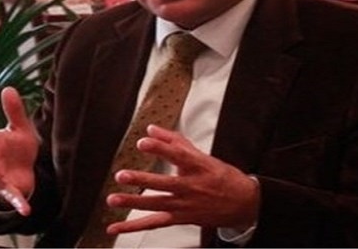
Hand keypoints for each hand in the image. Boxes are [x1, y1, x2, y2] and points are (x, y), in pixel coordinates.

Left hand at [105, 125, 259, 234]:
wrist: (243, 204)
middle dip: (142, 180)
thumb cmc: (222, 177)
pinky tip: (115, 228)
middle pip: (165, 183)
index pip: (179, 155)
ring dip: (133, 203)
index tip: (145, 141)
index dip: (162, 148)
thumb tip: (151, 129)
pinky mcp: (181, 219)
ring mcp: (185, 205)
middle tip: (122, 175)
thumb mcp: (203, 156)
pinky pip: (154, 224)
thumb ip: (174, 141)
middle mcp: (191, 187)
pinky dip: (133, 227)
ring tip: (113, 200)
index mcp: (198, 166)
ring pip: (157, 205)